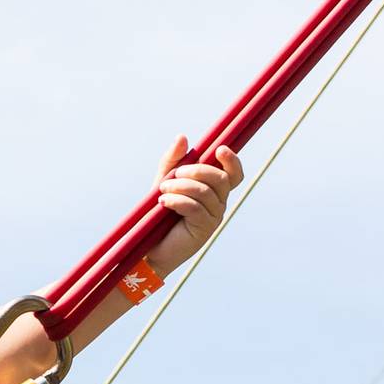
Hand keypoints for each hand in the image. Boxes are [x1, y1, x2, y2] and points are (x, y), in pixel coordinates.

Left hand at [151, 136, 244, 265]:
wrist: (148, 246)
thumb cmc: (158, 214)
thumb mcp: (163, 181)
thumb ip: (173, 161)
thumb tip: (183, 137)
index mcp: (213, 190)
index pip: (234, 174)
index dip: (232, 161)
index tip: (219, 149)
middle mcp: (218, 202)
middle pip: (221, 179)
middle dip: (196, 170)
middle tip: (173, 175)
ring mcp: (213, 217)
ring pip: (205, 192)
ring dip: (181, 186)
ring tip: (162, 191)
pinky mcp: (204, 229)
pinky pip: (195, 207)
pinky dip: (177, 201)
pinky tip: (162, 203)